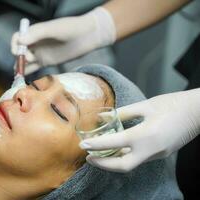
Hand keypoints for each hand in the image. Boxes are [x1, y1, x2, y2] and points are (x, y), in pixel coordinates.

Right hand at [11, 7, 115, 73]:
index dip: (15, 45)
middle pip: (20, 51)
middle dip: (19, 57)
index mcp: (35, 32)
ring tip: (20, 74)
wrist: (87, 35)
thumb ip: (37, 34)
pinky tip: (24, 77)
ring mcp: (40, 52)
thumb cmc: (71, 28)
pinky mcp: (47, 61)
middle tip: (28, 60)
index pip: (18, 38)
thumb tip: (20, 41)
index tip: (17, 52)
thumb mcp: (54, 29)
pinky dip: (28, 72)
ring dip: (21, 66)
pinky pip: (34, 67)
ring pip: (25, 61)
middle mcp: (35, 42)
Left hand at [79, 88, 199, 172]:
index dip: (96, 145)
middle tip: (88, 157)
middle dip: (102, 164)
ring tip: (98, 154)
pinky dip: (124, 157)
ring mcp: (157, 154)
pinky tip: (116, 150)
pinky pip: (139, 159)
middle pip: (122, 165)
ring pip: (130, 164)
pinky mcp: (161, 154)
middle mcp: (151, 149)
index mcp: (146, 135)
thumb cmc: (172, 103)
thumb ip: (121, 114)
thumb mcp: (145, 105)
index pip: (115, 143)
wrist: (198, 111)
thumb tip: (102, 118)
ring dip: (112, 162)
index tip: (83, 145)